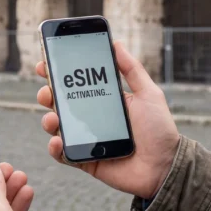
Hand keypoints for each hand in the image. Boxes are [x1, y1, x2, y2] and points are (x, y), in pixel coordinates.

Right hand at [36, 41, 179, 199]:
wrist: (165, 167)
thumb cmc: (160, 130)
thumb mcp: (149, 94)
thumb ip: (132, 69)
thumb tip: (116, 43)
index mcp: (104, 100)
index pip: (76, 84)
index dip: (58, 73)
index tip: (45, 63)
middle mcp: (92, 119)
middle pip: (61, 103)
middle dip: (48, 94)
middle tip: (47, 92)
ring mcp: (86, 140)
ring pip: (57, 127)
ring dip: (49, 120)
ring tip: (53, 118)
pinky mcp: (85, 160)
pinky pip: (63, 154)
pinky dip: (55, 148)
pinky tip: (58, 141)